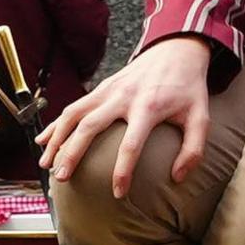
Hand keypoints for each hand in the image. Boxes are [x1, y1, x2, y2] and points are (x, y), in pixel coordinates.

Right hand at [42, 36, 216, 197]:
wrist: (176, 50)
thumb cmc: (188, 89)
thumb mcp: (200, 117)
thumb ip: (193, 150)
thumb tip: (177, 178)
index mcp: (149, 106)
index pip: (132, 144)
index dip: (123, 171)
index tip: (117, 194)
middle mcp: (123, 97)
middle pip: (91, 127)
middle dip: (73, 153)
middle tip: (61, 177)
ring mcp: (108, 90)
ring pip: (74, 114)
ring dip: (57, 139)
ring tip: (45, 164)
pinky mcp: (101, 88)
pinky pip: (73, 106)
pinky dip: (56, 124)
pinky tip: (44, 141)